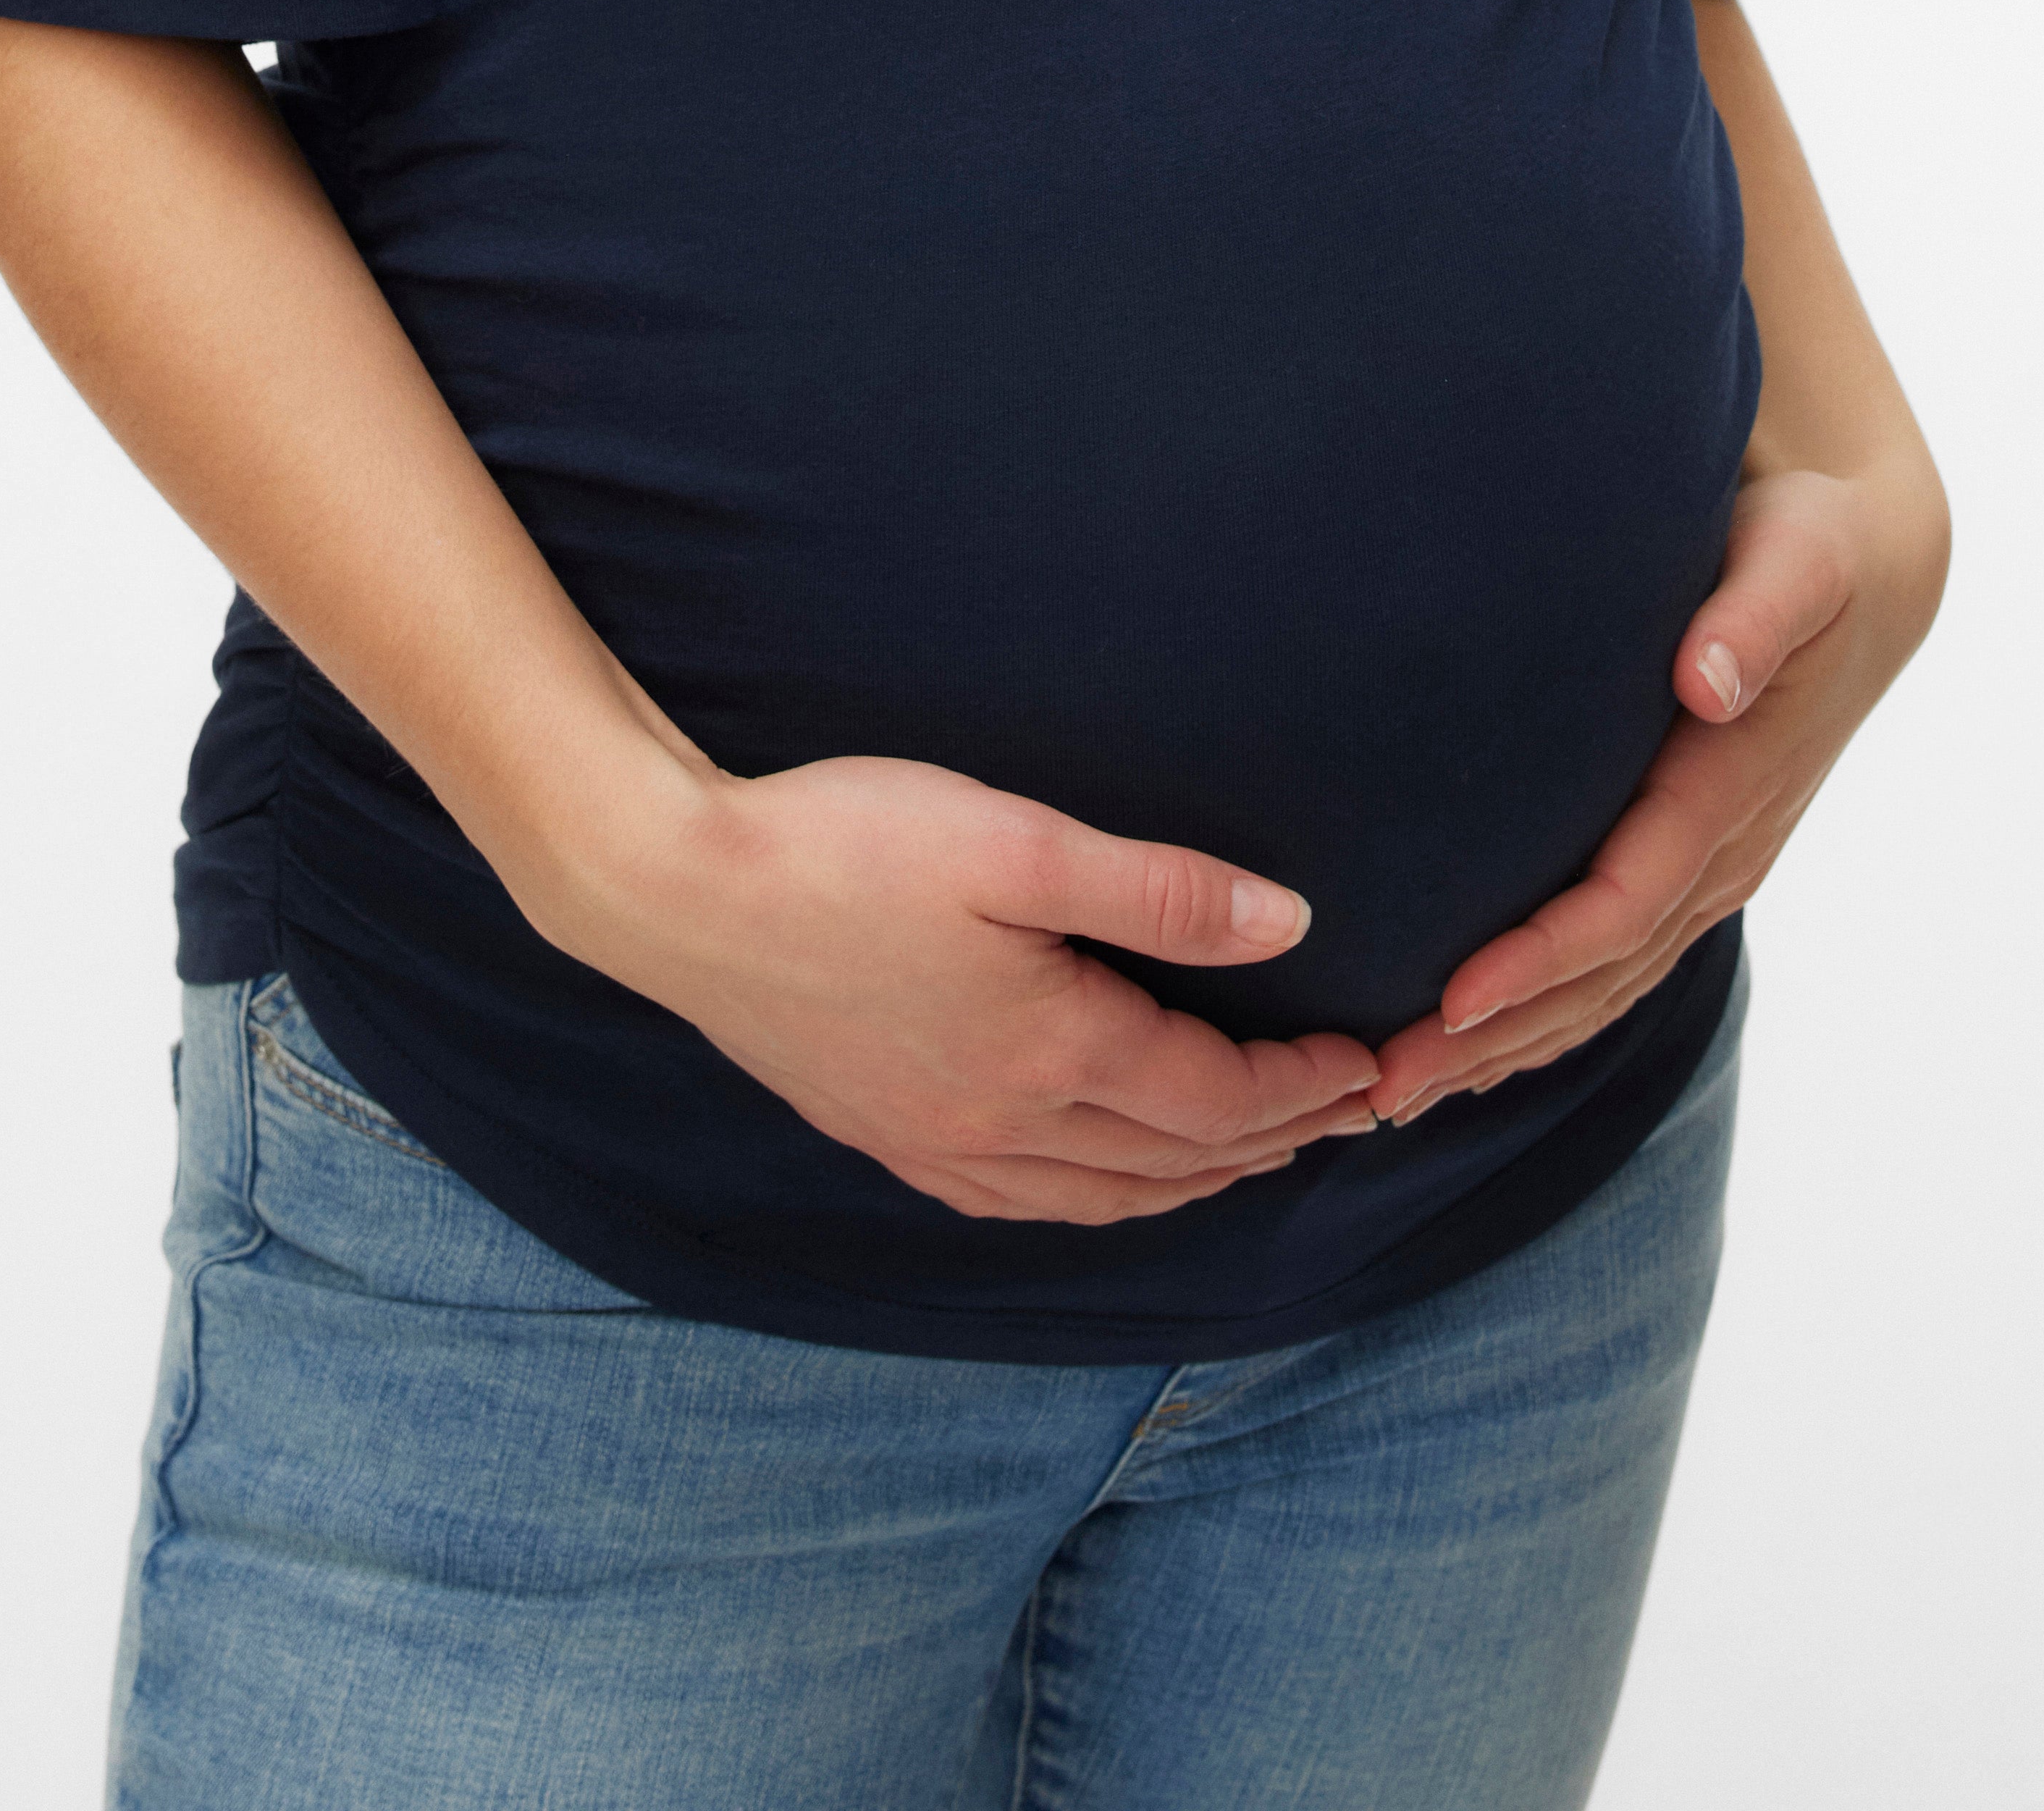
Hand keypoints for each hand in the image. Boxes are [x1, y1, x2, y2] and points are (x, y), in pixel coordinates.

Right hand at [545, 748, 1388, 1223]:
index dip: (1303, 1086)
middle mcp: (1001, 1126)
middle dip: (1271, 1142)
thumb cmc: (843, 843)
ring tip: (1250, 1152)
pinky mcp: (882, 1132)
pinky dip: (1096, 1197)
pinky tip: (1099, 1174)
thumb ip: (1159, 891)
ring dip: (1192, 1180)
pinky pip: (1021, 1202)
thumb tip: (1288, 927)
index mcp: (1051, 1053)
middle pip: (1173, 1163)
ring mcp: (935, 1142)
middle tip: (1343, 1114)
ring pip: (1102, 1199)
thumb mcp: (1016, 842)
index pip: (1215, 1098)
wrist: (674, 890)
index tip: (1369, 1064)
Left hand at [1359, 457, 1948, 1125]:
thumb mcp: (1799, 562)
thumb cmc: (1815, 548)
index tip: (1451, 1000)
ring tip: (1395, 1094)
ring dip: (1505, 1047)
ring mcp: (1709, 868)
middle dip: (1495, 1039)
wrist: (1867, 574)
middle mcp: (1721, 852)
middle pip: (1599, 976)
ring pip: (1602, 987)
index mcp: (1729, 790)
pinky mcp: (1688, 860)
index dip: (1541, 959)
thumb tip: (1707, 681)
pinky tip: (1469, 1046)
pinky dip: (1542, 1014)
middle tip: (1380, 1088)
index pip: (1625, 902)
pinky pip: (1612, 960)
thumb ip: (1754, 618)